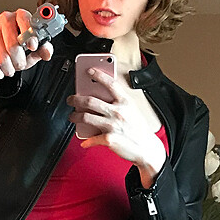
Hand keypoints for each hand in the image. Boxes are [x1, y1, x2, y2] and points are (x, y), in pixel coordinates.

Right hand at [0, 8, 52, 79]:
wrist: (3, 55)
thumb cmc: (19, 48)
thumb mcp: (34, 49)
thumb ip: (43, 49)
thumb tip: (46, 51)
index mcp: (20, 17)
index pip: (23, 18)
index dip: (29, 33)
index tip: (33, 46)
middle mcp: (4, 21)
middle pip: (11, 42)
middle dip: (18, 59)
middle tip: (20, 64)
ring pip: (0, 54)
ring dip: (8, 67)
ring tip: (10, 69)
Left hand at [68, 66, 167, 188]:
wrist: (147, 148)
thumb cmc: (139, 129)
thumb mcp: (132, 110)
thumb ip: (118, 102)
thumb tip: (101, 96)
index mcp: (126, 102)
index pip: (110, 84)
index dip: (98, 75)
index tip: (89, 70)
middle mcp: (118, 112)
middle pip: (90, 101)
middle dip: (76, 99)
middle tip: (71, 99)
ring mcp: (113, 125)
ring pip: (86, 117)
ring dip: (75, 116)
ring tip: (73, 116)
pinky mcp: (109, 139)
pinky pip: (92, 138)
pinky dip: (86, 140)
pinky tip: (84, 141)